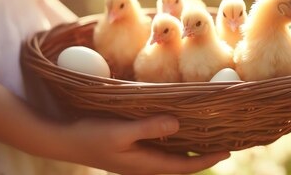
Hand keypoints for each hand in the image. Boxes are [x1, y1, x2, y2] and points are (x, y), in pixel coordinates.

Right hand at [56, 115, 229, 174]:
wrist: (62, 140)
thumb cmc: (90, 135)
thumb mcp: (119, 131)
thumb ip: (148, 128)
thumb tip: (178, 124)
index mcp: (145, 163)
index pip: (184, 165)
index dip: (207, 159)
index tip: (229, 151)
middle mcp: (144, 163)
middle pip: (181, 161)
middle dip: (203, 153)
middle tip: (224, 139)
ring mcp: (137, 157)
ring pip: (171, 154)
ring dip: (189, 146)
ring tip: (207, 132)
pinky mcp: (129, 148)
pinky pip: (159, 146)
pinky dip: (173, 139)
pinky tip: (176, 126)